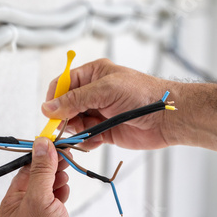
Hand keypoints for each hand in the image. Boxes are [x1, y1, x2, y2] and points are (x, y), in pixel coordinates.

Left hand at [0, 137, 104, 216]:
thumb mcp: (41, 198)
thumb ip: (41, 170)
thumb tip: (41, 146)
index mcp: (9, 208)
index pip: (22, 174)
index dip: (39, 159)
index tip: (52, 147)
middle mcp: (20, 214)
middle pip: (34, 181)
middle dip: (49, 170)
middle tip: (63, 159)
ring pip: (45, 190)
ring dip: (56, 180)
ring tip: (64, 176)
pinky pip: (54, 201)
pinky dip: (61, 193)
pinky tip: (65, 191)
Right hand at [42, 59, 176, 149]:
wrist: (167, 117)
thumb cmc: (143, 95)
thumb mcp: (105, 90)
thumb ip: (75, 99)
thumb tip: (49, 107)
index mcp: (93, 74)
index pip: (63, 84)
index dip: (54, 99)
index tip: (50, 114)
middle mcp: (93, 93)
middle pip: (65, 107)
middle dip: (64, 119)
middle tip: (66, 128)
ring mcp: (98, 112)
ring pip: (74, 124)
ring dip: (76, 132)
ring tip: (87, 133)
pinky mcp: (105, 131)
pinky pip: (86, 138)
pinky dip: (86, 142)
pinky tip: (95, 141)